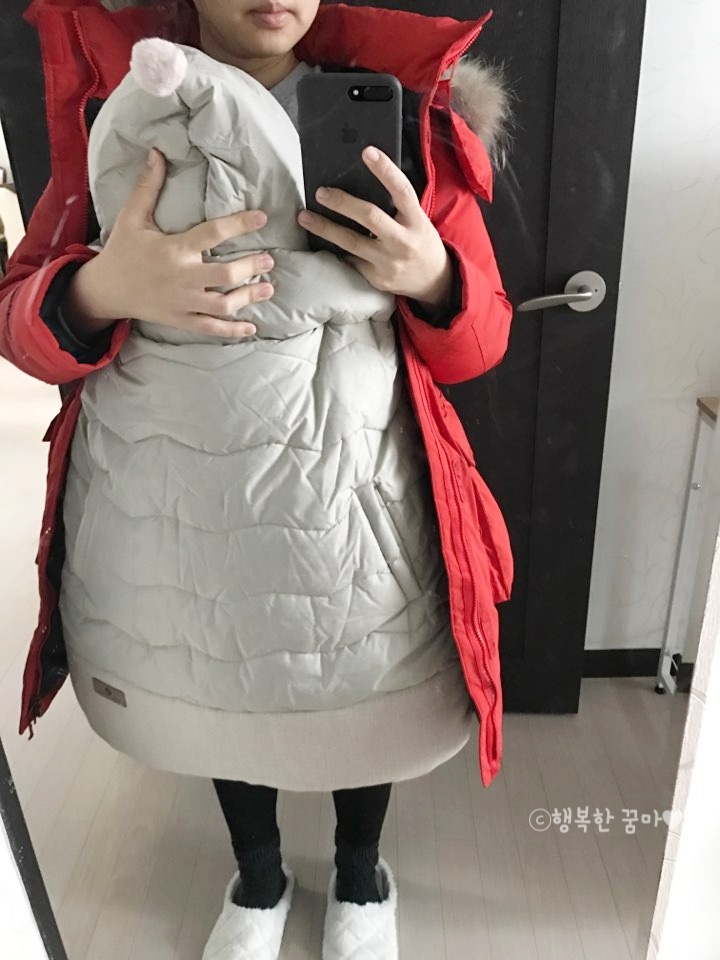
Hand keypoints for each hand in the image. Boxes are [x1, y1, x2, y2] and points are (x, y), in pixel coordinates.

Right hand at [65, 147, 274, 341]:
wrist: (105, 290)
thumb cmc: (122, 250)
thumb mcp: (131, 217)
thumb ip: (148, 187)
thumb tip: (156, 153)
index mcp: (174, 249)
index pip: (213, 234)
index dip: (239, 224)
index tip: (261, 218)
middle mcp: (182, 277)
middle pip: (225, 274)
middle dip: (251, 267)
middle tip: (269, 260)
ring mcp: (183, 302)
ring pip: (223, 304)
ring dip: (249, 297)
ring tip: (268, 289)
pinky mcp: (181, 321)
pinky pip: (211, 329)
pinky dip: (232, 331)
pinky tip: (251, 327)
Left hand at [297, 145, 452, 307]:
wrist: (432, 281)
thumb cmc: (419, 241)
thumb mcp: (417, 220)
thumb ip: (397, 205)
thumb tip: (363, 179)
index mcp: (416, 220)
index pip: (401, 190)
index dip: (385, 170)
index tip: (367, 152)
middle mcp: (403, 241)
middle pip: (369, 216)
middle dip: (342, 203)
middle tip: (320, 192)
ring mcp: (389, 262)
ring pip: (351, 242)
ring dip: (324, 228)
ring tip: (305, 217)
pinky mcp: (376, 277)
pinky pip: (350, 259)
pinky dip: (335, 248)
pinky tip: (320, 239)